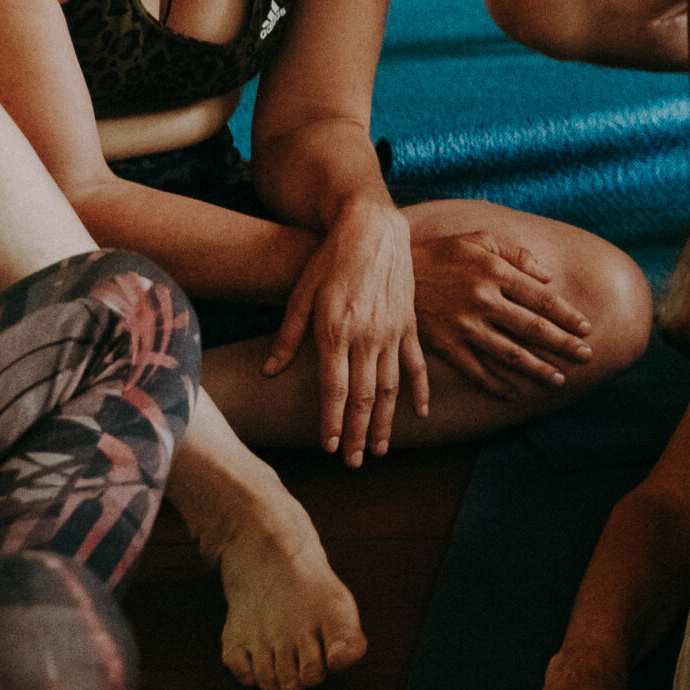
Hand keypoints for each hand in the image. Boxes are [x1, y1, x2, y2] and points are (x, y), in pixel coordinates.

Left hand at [267, 195, 431, 464]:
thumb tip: (270, 371)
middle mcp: (367, 336)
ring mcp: (392, 331)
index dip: (332, 422)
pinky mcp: (409, 323)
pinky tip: (419, 414)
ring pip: (391, 387)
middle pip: (363, 396)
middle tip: (354, 462)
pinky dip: (419, 390)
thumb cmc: (330, 258)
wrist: (373, 227)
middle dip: (358, 433)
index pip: (334, 389)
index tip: (330, 448)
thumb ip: (288, 336)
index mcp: (336, 330)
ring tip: (380, 449)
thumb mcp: (301, 294)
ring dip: (385, 421)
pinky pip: (417, 363)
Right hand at [413, 230, 594, 399]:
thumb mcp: (479, 239)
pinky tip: (514, 394)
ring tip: (558, 380)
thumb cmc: (444, 253)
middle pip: (532, 329)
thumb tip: (549, 276)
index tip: (586, 329)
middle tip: (586, 356)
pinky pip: (475, 371)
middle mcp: (483, 300)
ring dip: (537, 370)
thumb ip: (517, 254)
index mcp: (495, 272)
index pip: (541, 299)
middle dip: (563, 345)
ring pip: (509, 354)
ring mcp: (463, 325)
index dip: (567, 316)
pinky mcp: (445, 345)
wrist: (394, 272)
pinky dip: (496, 385)